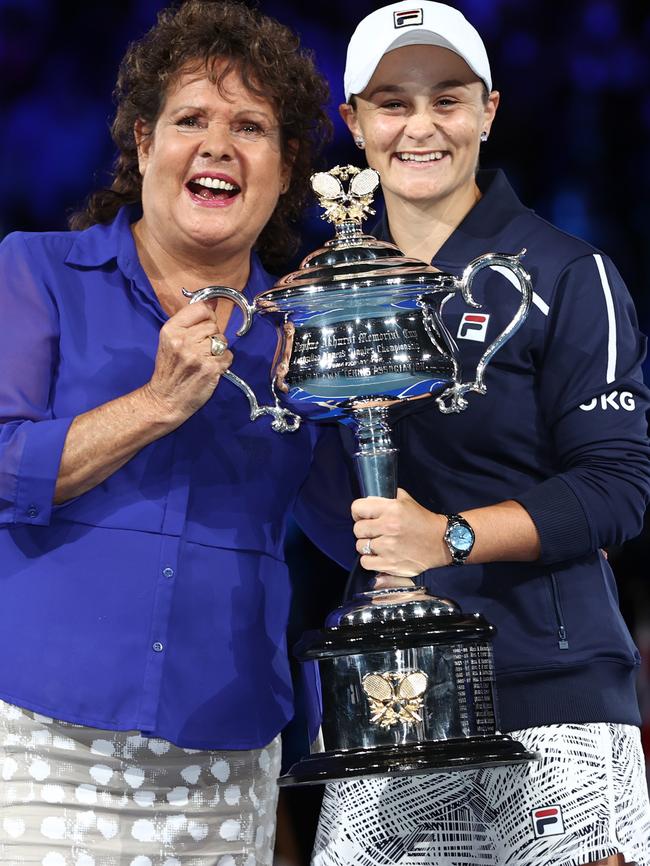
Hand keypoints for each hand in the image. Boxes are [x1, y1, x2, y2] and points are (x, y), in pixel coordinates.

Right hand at [144, 301, 232, 420]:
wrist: (165, 400)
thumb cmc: (169, 369)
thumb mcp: (170, 340)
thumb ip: (190, 320)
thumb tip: (213, 302)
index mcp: (171, 330)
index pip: (201, 309)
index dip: (208, 316)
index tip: (204, 325)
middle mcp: (184, 341)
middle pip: (213, 326)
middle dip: (210, 336)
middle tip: (199, 350)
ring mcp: (198, 356)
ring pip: (222, 340)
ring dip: (217, 350)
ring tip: (204, 360)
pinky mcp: (211, 369)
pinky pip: (228, 356)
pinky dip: (223, 362)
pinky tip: (210, 368)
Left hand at [353, 488, 449, 577]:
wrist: (441, 542)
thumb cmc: (422, 521)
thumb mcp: (405, 500)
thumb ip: (384, 498)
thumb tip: (367, 501)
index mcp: (391, 509)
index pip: (357, 508)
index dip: (358, 513)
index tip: (364, 517)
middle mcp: (389, 527)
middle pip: (357, 529)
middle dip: (364, 530)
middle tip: (374, 532)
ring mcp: (389, 547)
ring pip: (360, 546)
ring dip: (367, 546)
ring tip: (379, 544)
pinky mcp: (390, 564)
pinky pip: (365, 562)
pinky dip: (370, 560)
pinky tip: (379, 555)